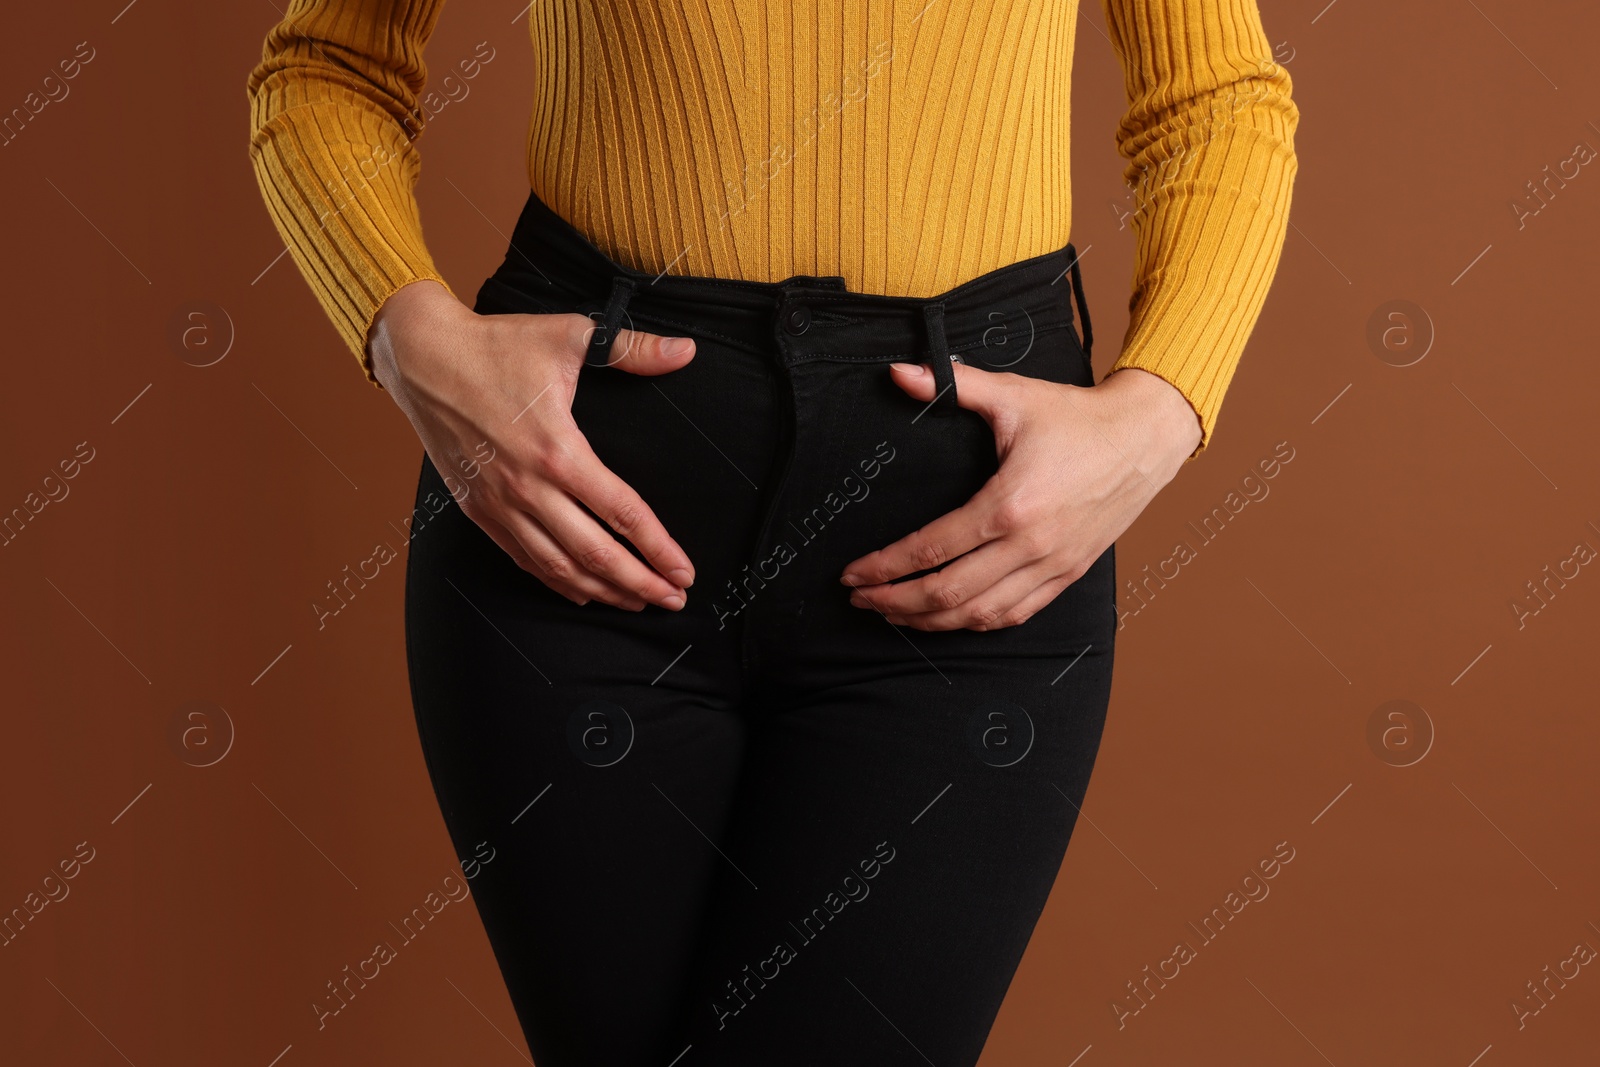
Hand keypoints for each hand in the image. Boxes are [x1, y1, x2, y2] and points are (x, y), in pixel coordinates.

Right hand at [367, 279, 697, 610]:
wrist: (423, 357)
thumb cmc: (495, 347)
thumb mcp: (569, 336)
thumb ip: (632, 349)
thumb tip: (684, 351)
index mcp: (558, 451)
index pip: (623, 513)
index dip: (658, 548)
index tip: (683, 571)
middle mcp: (529, 487)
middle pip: (596, 554)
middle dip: (641, 583)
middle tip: (674, 600)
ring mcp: (500, 504)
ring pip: (559, 567)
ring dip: (603, 591)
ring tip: (637, 602)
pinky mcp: (479, 510)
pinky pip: (524, 558)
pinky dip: (557, 581)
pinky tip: (582, 591)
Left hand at [838, 362, 1202, 630]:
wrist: (1146, 438)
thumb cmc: (1078, 417)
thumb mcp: (1013, 395)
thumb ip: (953, 385)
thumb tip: (899, 372)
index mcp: (1010, 504)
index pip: (932, 548)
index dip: (885, 566)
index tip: (852, 573)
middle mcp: (1031, 544)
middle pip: (949, 593)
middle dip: (896, 601)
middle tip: (861, 600)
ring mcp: (1053, 565)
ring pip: (980, 613)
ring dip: (931, 621)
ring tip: (894, 614)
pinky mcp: (1069, 574)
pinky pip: (1016, 614)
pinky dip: (976, 622)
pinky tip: (949, 618)